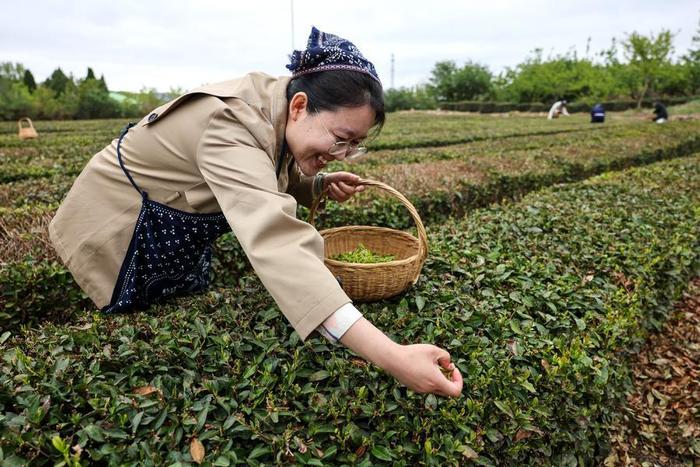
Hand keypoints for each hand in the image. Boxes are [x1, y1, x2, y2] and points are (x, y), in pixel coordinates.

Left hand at [324, 171, 364, 202]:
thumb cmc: (335, 177)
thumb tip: (358, 178)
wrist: (325, 182)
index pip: (362, 187)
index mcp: (354, 183)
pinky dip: (333, 193)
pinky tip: (331, 189)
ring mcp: (347, 196)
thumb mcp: (341, 175)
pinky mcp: (341, 200)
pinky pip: (338, 199)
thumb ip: (349, 176)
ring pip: (343, 196)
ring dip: (336, 189)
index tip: (357, 189)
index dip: (361, 188)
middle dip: (343, 186)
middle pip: (351, 191)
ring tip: (332, 184)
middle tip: (338, 182)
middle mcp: (352, 190)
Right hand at [339, 317, 462, 397]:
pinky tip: (424, 367)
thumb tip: (448, 365)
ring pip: (437, 389)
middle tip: (446, 366)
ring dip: (440, 379)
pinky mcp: (414, 388)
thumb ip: (446, 356)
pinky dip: (431, 380)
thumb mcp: (434, 350)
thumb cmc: (413, 353)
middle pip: (448, 392)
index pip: (456, 391)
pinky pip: (428, 387)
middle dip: (450, 379)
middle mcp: (429, 389)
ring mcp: (421, 390)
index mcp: (436, 381)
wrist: (392, 359)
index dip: (459, 380)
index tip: (452, 368)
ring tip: (433, 365)